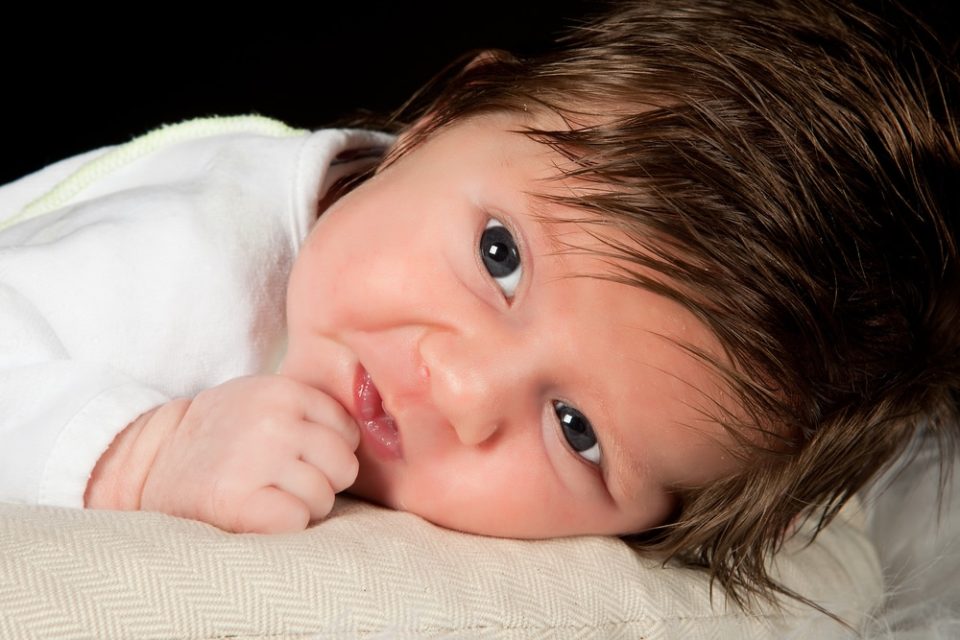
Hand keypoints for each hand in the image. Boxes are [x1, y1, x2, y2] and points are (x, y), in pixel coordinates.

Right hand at [139, 375, 358, 532]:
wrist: (152, 461)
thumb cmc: (223, 435)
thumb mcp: (264, 399)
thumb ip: (311, 408)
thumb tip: (381, 425)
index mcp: (282, 390)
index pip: (348, 430)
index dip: (328, 450)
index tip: (298, 455)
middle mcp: (272, 421)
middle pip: (344, 465)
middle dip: (322, 480)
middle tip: (283, 479)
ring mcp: (255, 460)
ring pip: (324, 497)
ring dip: (303, 505)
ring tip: (266, 493)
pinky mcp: (239, 501)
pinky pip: (297, 521)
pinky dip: (283, 524)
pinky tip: (257, 511)